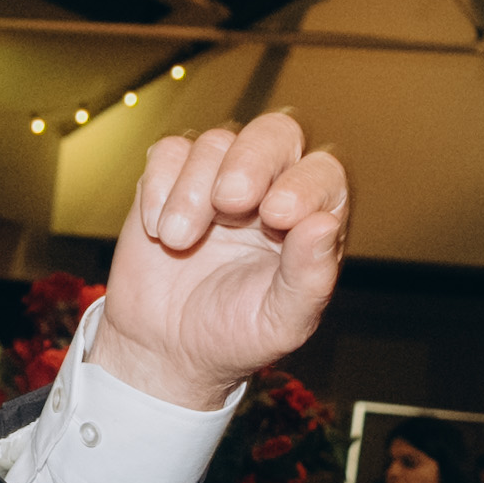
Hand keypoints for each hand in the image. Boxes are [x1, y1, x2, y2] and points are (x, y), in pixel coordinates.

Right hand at [92, 113, 349, 410]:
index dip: (304, 183)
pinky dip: (160, 186)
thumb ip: (309, 277)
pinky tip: (159, 229)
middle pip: (277, 133)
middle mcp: (271, 187)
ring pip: (216, 142)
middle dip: (252, 159)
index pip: (324, 173)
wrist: (166, 349)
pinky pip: (169, 151)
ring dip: (193, 190)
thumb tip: (323, 224)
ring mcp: (219, 178)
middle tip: (228, 201)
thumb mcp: (281, 322)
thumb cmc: (235, 335)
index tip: (276, 215)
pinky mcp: (173, 178)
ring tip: (180, 240)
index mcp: (310, 218)